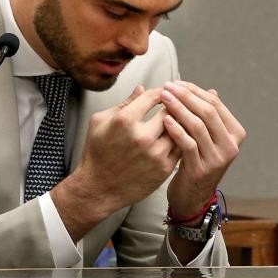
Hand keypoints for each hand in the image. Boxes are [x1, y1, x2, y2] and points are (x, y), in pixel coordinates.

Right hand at [51, 85, 179, 240]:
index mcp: (125, 121)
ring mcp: (155, 154)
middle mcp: (142, 136)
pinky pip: (180, 147)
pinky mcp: (164, 168)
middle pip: (170, 111)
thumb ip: (124, 103)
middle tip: (174, 104)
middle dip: (172, 106)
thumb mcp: (100, 121)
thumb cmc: (97, 153)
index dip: (161, 91)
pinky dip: (180, 140)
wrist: (98, 188)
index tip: (164, 91)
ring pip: (179, 129)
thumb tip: (142, 89)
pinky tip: (175, 137)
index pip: (154, 96)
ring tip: (176, 120)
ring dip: (178, 123)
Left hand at [161, 81, 245, 220]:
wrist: (192, 196)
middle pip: (208, 112)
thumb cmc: (197, 160)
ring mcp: (217, 159)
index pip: (215, 104)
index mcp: (235, 133)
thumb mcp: (206, 138)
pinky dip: (176, 129)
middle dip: (185, 96)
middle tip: (167, 86)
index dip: (194, 91)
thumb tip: (210, 91)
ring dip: (179, 108)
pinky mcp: (201, 169)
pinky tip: (164, 119)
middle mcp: (230, 146)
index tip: (176, 82)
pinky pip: (188, 144)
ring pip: (198, 126)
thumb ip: (208, 117)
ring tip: (163, 97)